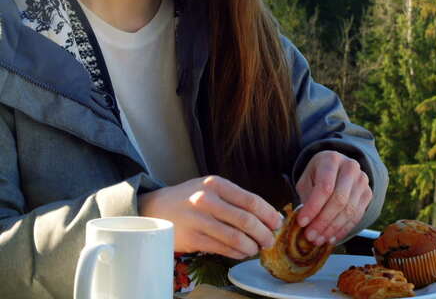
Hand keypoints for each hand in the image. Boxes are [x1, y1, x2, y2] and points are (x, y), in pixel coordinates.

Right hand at [139, 176, 281, 259]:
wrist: (156, 207)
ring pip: (235, 237)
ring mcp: (198, 219)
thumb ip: (236, 199)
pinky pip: (222, 248)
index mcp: (216, 184)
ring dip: (251, 246)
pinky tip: (242, 252)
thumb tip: (267, 216)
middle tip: (270, 240)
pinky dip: (237, 252)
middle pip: (246, 220)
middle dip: (264, 233)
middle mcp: (206, 200)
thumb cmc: (190, 198)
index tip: (278, 223)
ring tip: (256, 248)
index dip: (269, 214)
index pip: (251, 200)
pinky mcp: (192, 238)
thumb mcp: (211, 188)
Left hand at [295, 151, 371, 245]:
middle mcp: (351, 168)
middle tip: (310, 236)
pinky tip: (331, 238)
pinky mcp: (368, 194)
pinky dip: (343, 230)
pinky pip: (357, 216)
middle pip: (339, 200)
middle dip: (322, 221)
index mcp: (332, 159)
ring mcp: (362, 181)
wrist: (337, 167)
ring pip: (349, 210)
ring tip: (318, 240)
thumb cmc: (317, 175)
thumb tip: (304, 223)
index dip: (313, 207)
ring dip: (332, 229)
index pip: (325, 187)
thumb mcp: (306, 180)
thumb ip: (306, 198)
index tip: (301, 222)